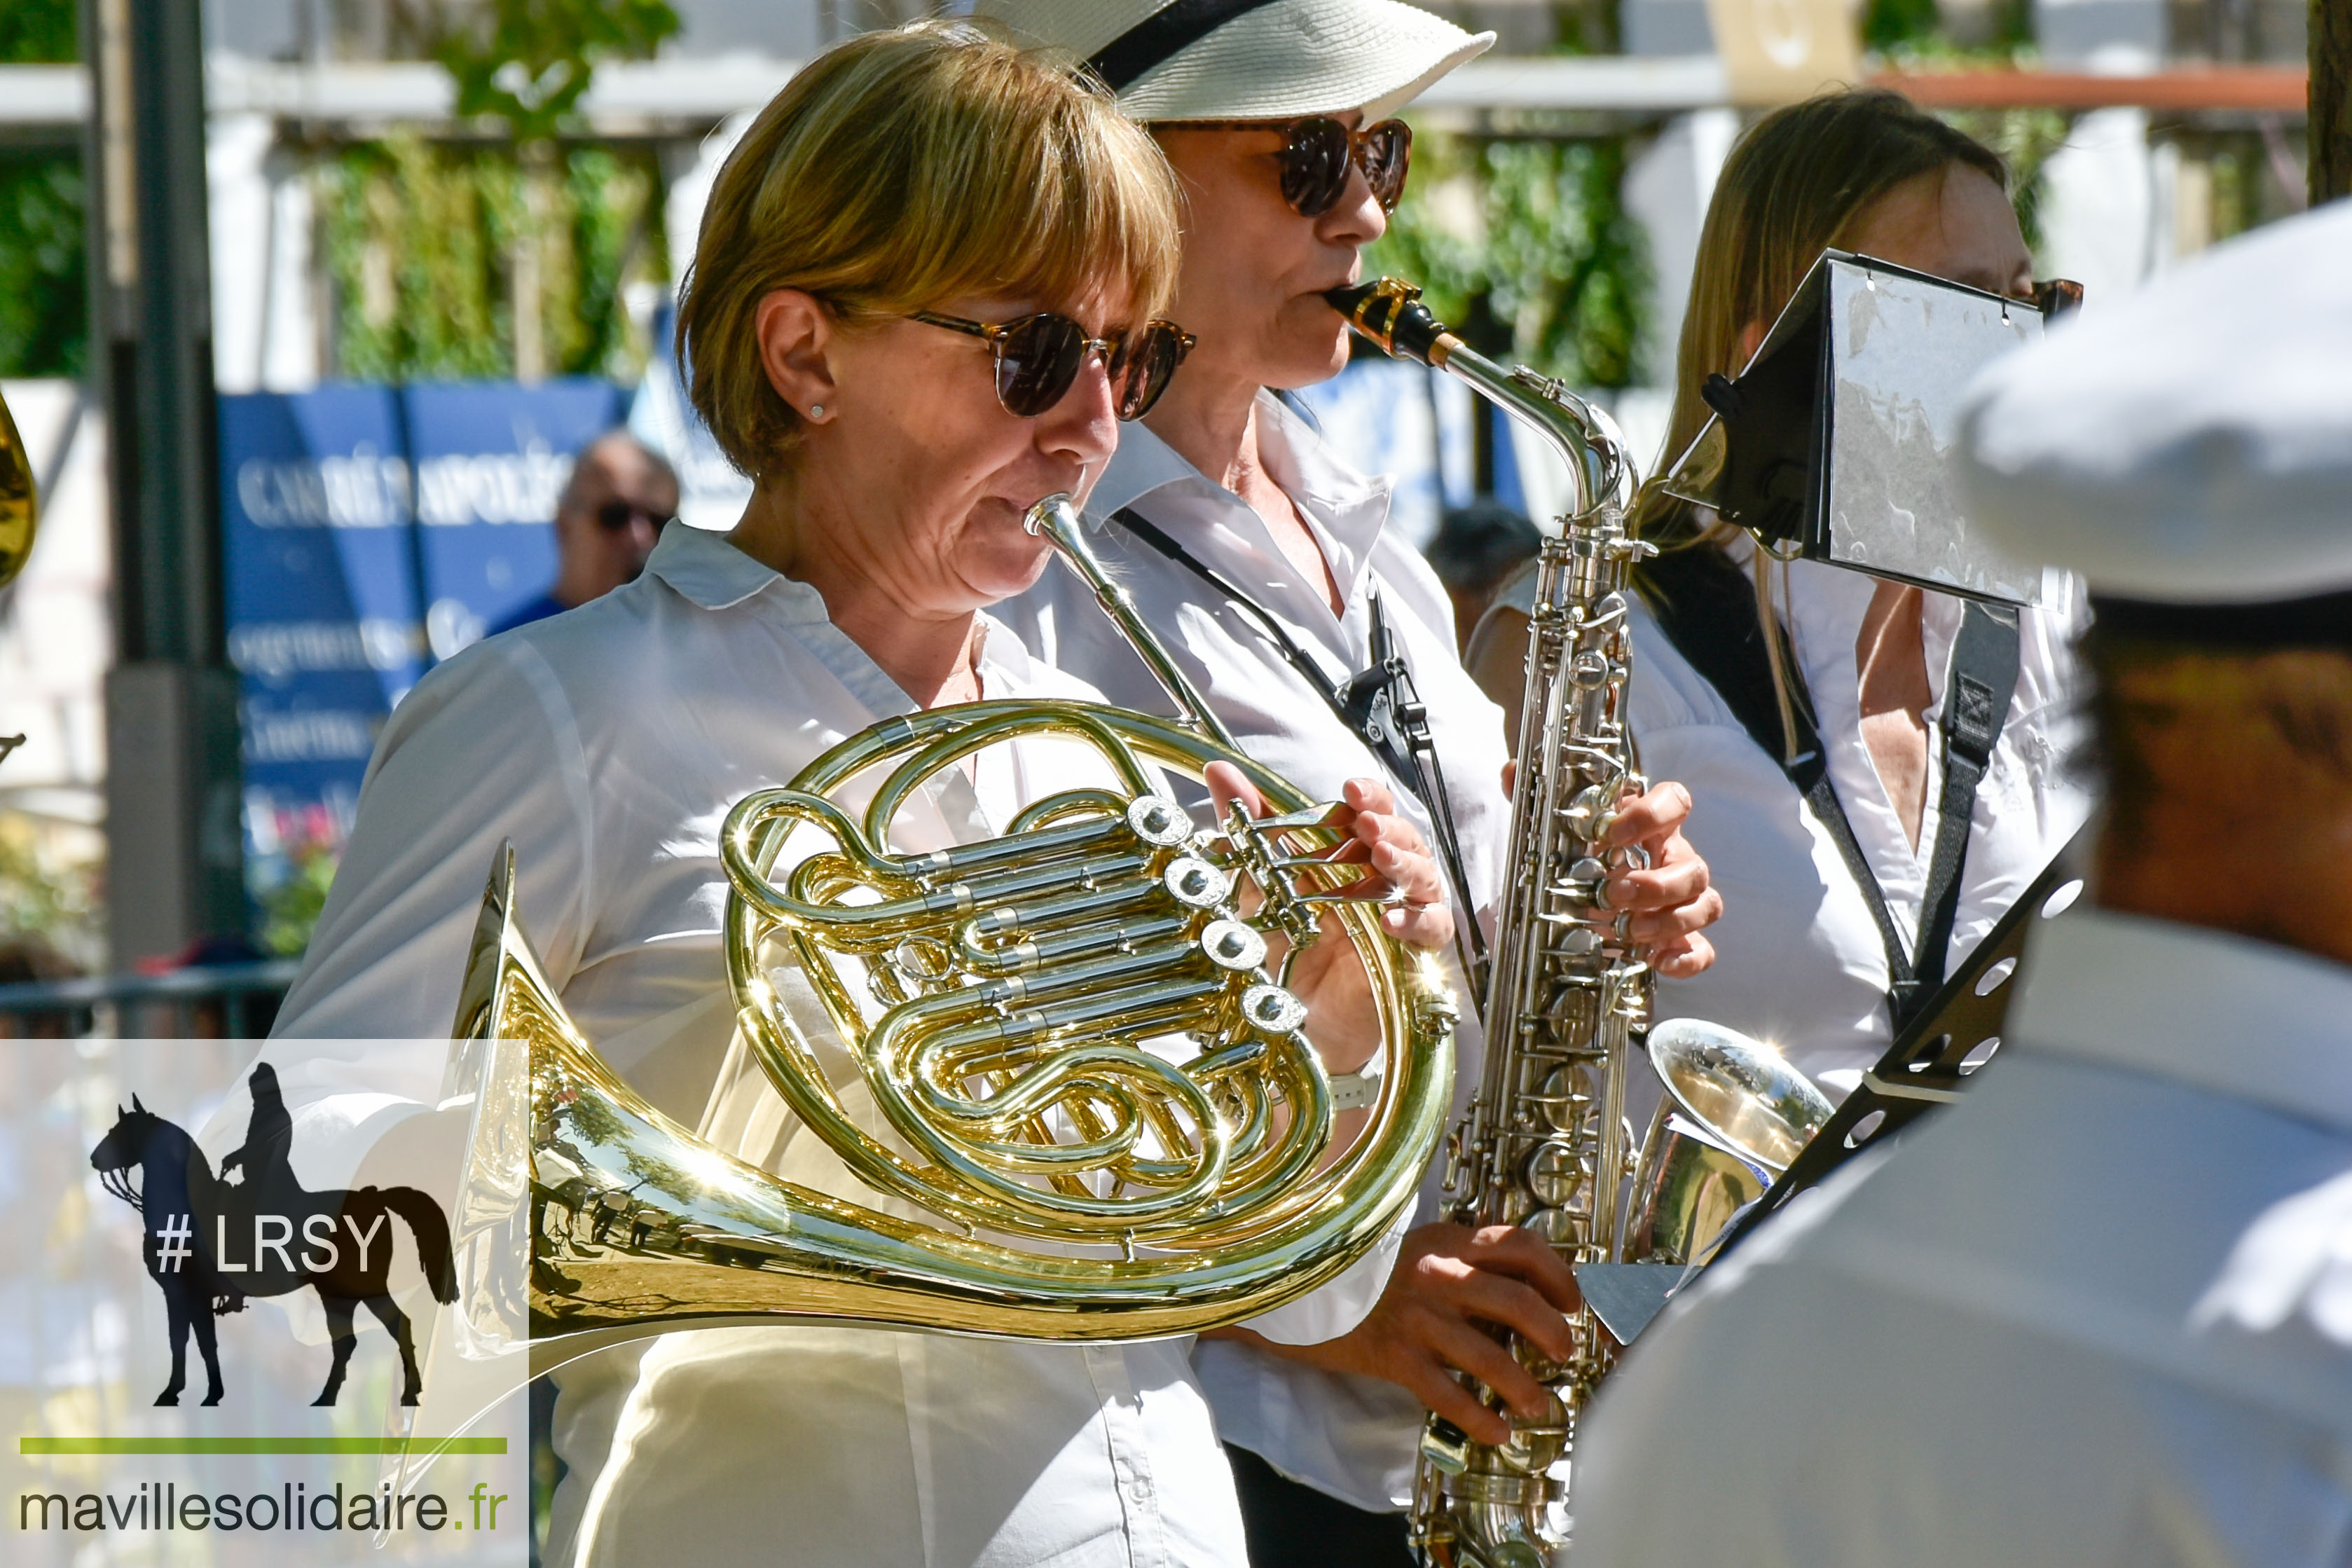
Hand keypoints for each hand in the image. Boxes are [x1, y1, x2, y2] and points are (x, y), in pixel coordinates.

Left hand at [1203, 763, 1453, 951]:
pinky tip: (1391, 919)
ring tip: (1381, 858)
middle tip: (1366, 825)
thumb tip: (1219, 773)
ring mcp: (1404, 915)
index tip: (1351, 791)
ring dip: (1406, 864)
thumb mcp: (1257, 880)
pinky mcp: (1414, 956)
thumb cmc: (1284, 942)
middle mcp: (1386, 878)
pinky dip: (1416, 922)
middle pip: (1406, 840)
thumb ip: (1247, 825)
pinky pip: (1432, 932)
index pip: (1375, 812)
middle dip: (1389, 827)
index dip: (1370, 798)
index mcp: (1356, 853)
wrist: (1289, 1011)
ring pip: (1425, 879)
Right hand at [1216, 1221, 1582, 1444]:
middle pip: (1517, 1299)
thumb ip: (1459, 1258)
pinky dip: (1479, 1418)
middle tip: (1564, 1352)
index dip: (1557, 1272)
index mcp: (1445, 1240)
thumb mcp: (1413, 1246)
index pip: (1518, 1244)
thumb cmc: (1362, 1270)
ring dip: (1523, 1384)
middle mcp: (1437, 1274)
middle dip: (1553, 1331)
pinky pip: (1448, 1393)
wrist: (1295, 1285)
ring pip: (1489, 1354)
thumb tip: (1516, 1286)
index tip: (1572, 1299)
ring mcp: (1417, 1317)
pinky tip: (1496, 1432)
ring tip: (1539, 1403)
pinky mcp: (1394, 1356)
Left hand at [1495, 768, 1721, 979]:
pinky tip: (1656, 961)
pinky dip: (1686, 958)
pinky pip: (1703, 950)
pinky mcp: (1682, 938)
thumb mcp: (1556, 828)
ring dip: (1669, 921)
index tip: (1608, 835)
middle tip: (1611, 895)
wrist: (1583, 893)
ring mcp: (1683, 900)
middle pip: (1693, 867)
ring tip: (1627, 931)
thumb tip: (1510, 771)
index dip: (1649, 816)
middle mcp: (1674, 860)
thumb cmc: (1581, 854)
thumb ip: (1536, 801)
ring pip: (1706, 905)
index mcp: (1651, 826)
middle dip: (1654, 886)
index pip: (1675, 802)